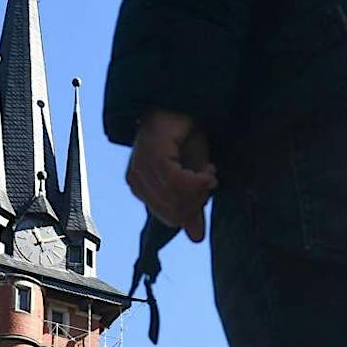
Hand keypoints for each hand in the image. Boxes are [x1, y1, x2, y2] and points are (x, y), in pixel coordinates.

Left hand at [127, 111, 216, 243]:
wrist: (182, 107)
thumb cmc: (185, 139)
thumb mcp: (193, 177)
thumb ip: (193, 206)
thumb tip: (196, 239)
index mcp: (142, 189)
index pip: (168, 219)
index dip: (192, 210)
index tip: (208, 188)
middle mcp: (136, 181)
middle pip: (172, 211)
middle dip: (198, 200)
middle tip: (210, 179)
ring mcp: (140, 169)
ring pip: (175, 198)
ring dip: (200, 188)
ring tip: (209, 170)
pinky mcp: (150, 157)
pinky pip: (176, 183)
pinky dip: (197, 180)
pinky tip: (207, 168)